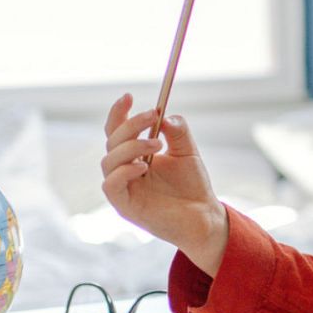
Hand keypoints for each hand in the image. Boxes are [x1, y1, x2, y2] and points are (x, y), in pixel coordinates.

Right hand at [100, 93, 226, 272]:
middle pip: (112, 141)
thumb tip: (165, 115)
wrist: (203, 216)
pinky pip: (111, 185)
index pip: (117, 131)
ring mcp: (123, 188)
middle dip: (130, 124)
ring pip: (109, 160)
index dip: (118, 113)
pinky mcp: (125, 206)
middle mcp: (124, 170)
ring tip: (157, 144)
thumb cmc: (192, 186)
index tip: (129, 96)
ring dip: (131, 145)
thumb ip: (177, 131)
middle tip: (153, 115)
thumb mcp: (187, 151)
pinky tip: (144, 166)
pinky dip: (124, 171)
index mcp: (135, 155)